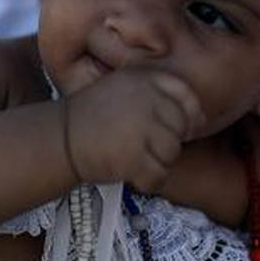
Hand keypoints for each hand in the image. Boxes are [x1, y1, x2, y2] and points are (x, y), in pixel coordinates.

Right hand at [63, 68, 204, 191]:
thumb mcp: (122, 87)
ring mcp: (142, 128)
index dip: (192, 115)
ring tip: (133, 158)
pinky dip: (147, 181)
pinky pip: (159, 175)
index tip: (187, 128)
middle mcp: (147, 99)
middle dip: (167, 143)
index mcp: (146, 79)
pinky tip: (131, 174)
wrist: (59, 138)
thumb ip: (156, 93)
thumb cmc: (90, 116)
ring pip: (172, 154)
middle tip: (142, 146)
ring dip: (156, 162)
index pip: (187, 95)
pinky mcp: (135, 156)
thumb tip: (199, 116)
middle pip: (181, 129)